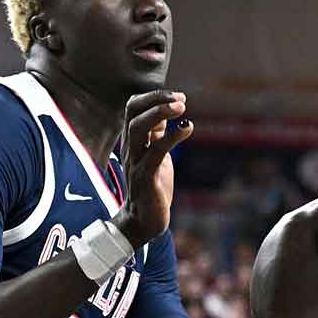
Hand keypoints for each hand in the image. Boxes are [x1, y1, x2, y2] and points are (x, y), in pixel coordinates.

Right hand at [114, 91, 193, 247]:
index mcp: (133, 140)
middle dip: (156, 99)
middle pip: (133, 112)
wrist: (143, 221)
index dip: (154, 97)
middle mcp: (130, 147)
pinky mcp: (145, 176)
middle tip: (181, 98)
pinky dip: (172, 137)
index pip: (133, 107)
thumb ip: (157, 134)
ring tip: (181, 106)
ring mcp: (136, 161)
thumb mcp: (155, 154)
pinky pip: (155, 151)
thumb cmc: (151, 186)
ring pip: (138, 128)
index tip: (178, 96)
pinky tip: (187, 128)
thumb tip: (167, 111)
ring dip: (159, 112)